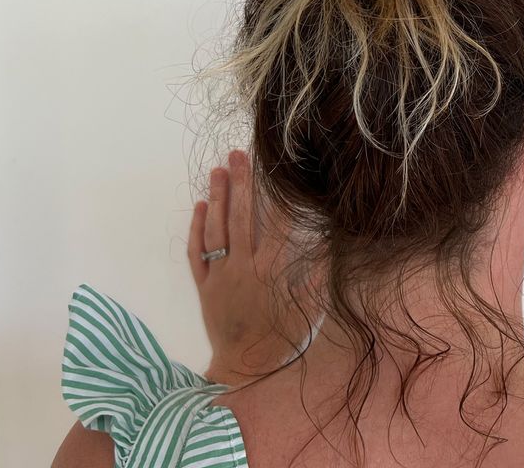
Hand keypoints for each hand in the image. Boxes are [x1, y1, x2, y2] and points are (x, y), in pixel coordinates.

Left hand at [189, 149, 302, 385]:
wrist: (246, 368)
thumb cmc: (283, 338)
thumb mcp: (309, 309)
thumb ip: (315, 275)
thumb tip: (326, 241)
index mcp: (271, 270)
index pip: (274, 223)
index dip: (274, 194)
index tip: (273, 168)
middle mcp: (243, 267)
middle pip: (241, 217)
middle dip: (240, 183)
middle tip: (237, 154)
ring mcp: (220, 275)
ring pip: (216, 230)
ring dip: (216, 198)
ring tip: (216, 170)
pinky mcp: (204, 287)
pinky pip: (197, 254)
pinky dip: (197, 230)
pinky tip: (200, 208)